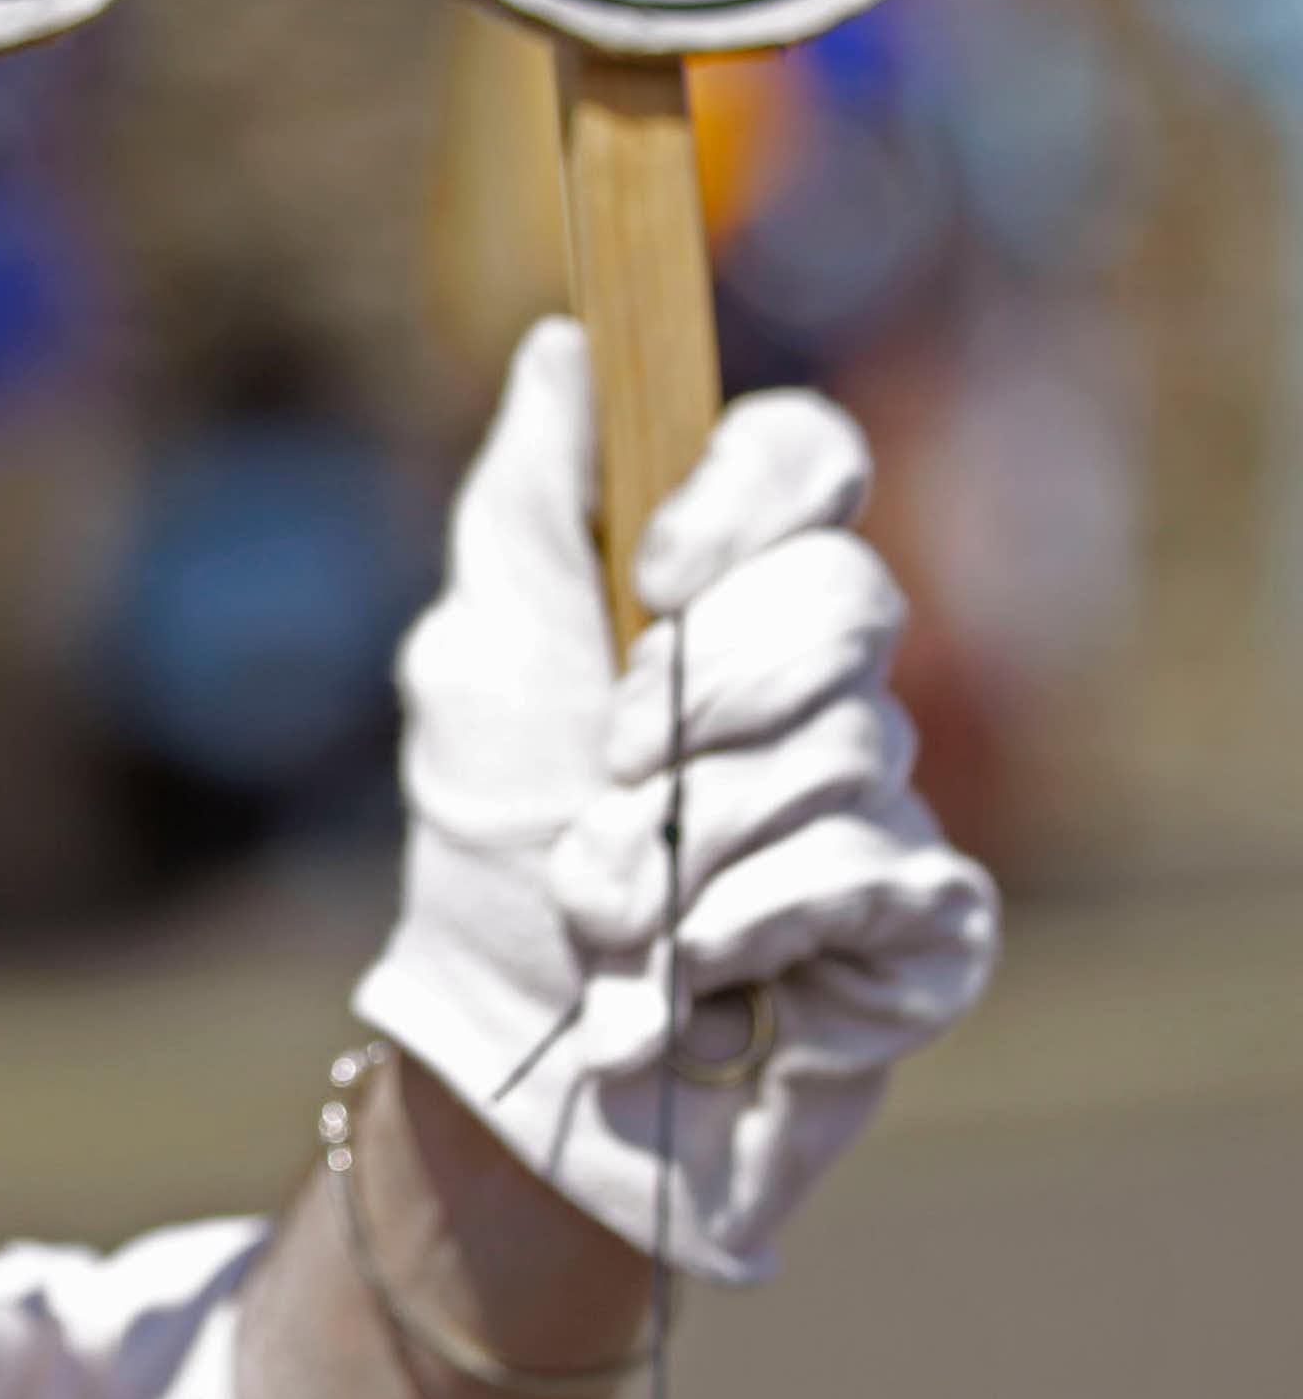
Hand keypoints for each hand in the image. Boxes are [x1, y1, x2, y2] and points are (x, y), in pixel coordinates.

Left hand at [352, 319, 998, 1283]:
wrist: (513, 1059)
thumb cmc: (489, 838)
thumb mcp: (480, 650)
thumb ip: (528, 498)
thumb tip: (566, 339)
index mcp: (716, 589)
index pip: (806, 458)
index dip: (748, 497)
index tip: (651, 575)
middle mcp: (815, 676)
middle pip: (847, 595)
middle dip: (700, 693)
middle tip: (612, 768)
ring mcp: (877, 794)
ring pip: (851, 745)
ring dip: (686, 840)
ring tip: (613, 907)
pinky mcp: (919, 922)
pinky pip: (884, 873)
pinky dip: (750, 925)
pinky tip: (699, 973)